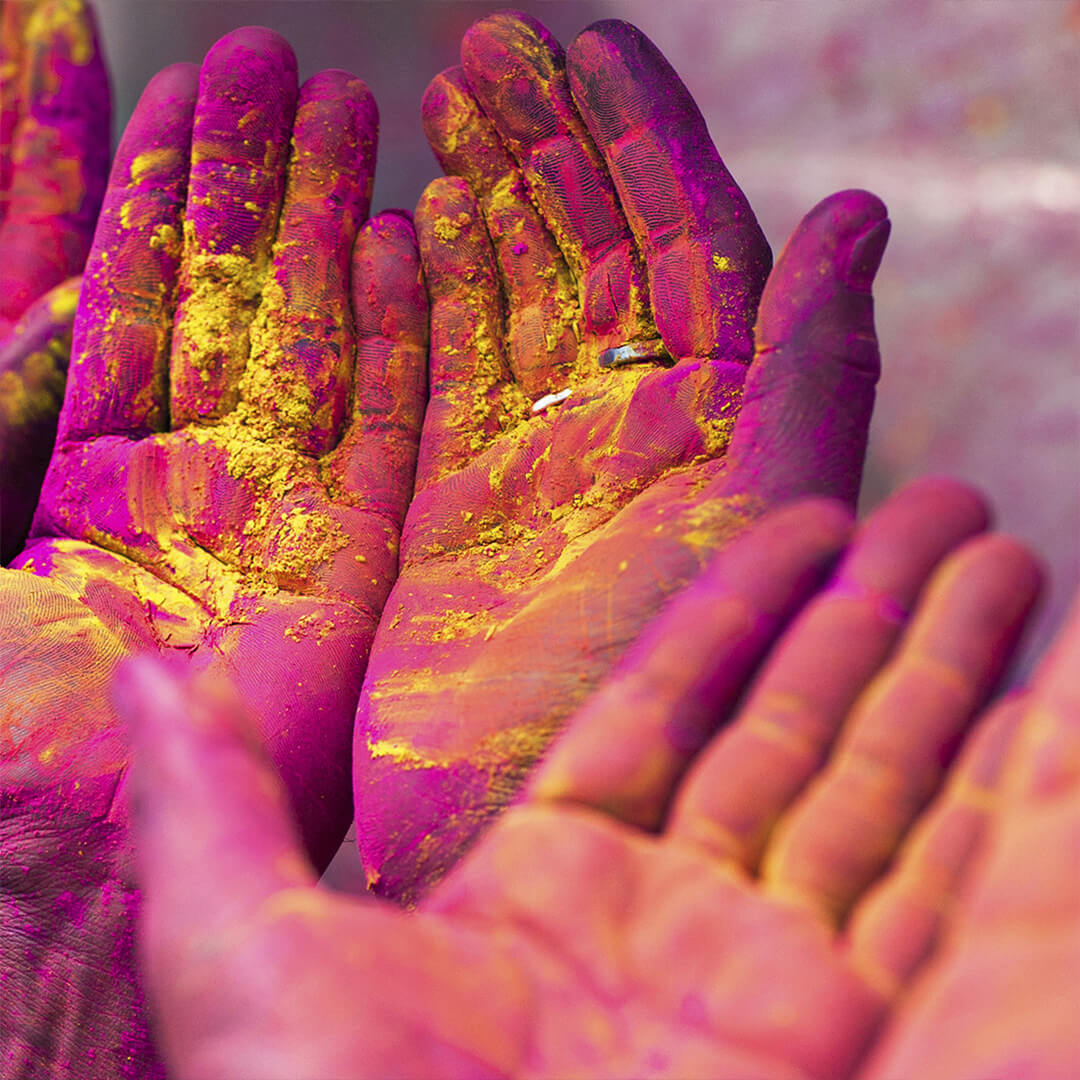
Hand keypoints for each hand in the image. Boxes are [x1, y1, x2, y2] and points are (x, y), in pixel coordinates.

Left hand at [0, 29, 425, 1076]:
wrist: (47, 936)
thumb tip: (35, 284)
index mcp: (44, 483)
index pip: (80, 291)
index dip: (94, 173)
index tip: (125, 59)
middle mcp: (161, 497)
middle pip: (211, 304)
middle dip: (235, 179)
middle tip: (271, 62)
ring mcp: (262, 534)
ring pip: (301, 352)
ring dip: (316, 232)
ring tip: (342, 106)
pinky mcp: (349, 588)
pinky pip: (382, 443)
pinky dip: (398, 348)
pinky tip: (409, 251)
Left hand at [121, 477, 1057, 1078]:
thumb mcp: (244, 960)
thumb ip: (211, 805)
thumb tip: (148, 669)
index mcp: (558, 883)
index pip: (675, 699)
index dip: (742, 603)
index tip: (807, 517)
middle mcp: (684, 918)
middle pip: (806, 718)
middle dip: (879, 607)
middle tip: (943, 502)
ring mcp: (784, 980)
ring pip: (892, 779)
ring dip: (952, 662)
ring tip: (1004, 550)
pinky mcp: (858, 1035)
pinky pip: (949, 880)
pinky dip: (1009, 786)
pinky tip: (1046, 693)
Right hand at [354, 13, 890, 901]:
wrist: (533, 827)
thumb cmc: (661, 694)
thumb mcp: (768, 513)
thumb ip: (812, 369)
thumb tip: (862, 216)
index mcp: (709, 423)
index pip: (681, 244)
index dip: (642, 138)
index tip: (595, 43)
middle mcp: (622, 436)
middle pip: (585, 257)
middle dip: (545, 146)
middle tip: (493, 49)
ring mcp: (530, 470)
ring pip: (508, 304)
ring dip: (480, 203)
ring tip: (439, 106)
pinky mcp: (447, 513)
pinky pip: (434, 381)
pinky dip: (415, 305)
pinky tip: (398, 230)